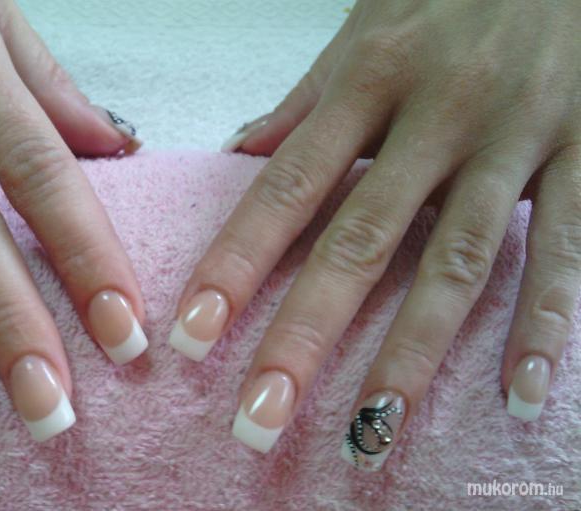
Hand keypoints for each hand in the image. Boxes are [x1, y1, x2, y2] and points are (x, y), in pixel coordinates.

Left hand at [172, 0, 580, 466]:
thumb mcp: (366, 32)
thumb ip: (307, 103)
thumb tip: (239, 155)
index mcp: (368, 80)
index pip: (286, 190)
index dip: (236, 267)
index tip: (192, 338)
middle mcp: (437, 114)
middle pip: (360, 242)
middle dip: (306, 336)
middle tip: (261, 416)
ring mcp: (516, 137)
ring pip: (458, 260)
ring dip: (413, 352)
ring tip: (371, 429)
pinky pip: (566, 247)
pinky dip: (547, 322)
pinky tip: (520, 392)